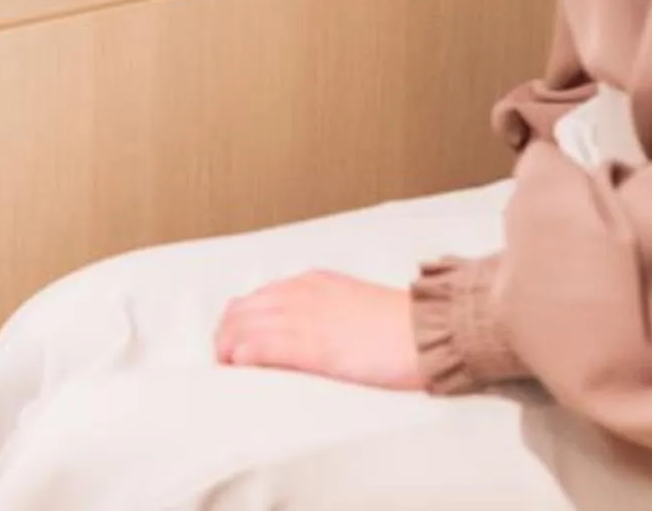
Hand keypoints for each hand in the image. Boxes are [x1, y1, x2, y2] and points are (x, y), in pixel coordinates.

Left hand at [214, 273, 423, 389]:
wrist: (427, 332)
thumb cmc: (402, 326)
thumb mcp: (356, 306)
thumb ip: (328, 312)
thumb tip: (313, 334)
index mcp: (313, 283)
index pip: (258, 297)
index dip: (240, 320)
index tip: (235, 341)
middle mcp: (301, 294)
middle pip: (241, 310)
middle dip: (226, 334)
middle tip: (224, 359)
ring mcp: (303, 317)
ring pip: (243, 327)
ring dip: (227, 347)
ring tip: (225, 368)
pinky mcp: (310, 345)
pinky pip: (260, 347)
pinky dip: (243, 356)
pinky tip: (238, 368)